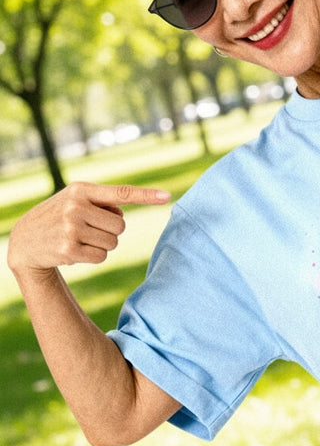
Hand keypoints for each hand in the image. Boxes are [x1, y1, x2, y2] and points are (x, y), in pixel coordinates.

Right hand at [7, 182, 170, 273]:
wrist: (25, 240)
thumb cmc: (59, 216)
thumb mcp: (76, 200)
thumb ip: (103, 202)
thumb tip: (127, 213)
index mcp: (81, 189)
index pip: (121, 192)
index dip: (146, 195)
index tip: (168, 196)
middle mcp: (76, 206)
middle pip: (121, 226)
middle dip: (110, 231)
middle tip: (88, 228)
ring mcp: (71, 228)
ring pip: (113, 242)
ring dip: (102, 244)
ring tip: (79, 238)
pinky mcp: (69, 249)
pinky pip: (102, 256)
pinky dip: (93, 256)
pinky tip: (74, 250)